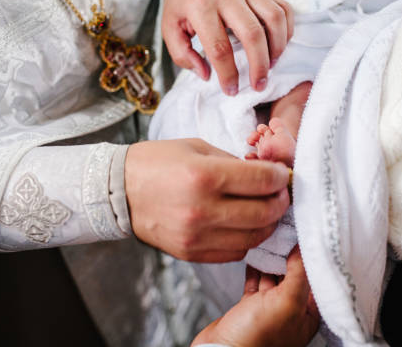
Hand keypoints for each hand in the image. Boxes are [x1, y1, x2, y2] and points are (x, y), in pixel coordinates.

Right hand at [125, 139, 289, 261]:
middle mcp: (202, 210)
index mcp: (205, 176)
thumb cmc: (158, 163)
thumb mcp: (198, 148)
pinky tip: (245, 225)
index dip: (281, 177)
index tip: (283, 174)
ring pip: (254, 238)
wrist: (118, 191)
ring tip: (267, 209)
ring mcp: (196, 236)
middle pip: (265, 213)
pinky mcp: (192, 253)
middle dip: (281, 201)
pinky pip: (235, 252)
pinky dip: (248, 239)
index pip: (263, 181)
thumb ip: (235, 162)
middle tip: (282, 193)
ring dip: (269, 223)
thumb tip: (268, 174)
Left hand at [162, 0, 293, 95]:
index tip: (231, 90)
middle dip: (259, 65)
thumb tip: (206, 74)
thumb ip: (181, 54)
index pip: (219, 48)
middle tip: (258, 85)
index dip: (227, 74)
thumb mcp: (169, 27)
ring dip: (277, 48)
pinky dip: (287, 30)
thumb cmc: (183, 3)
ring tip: (270, 66)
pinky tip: (278, 46)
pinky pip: (283, 9)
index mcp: (200, 6)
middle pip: (252, 34)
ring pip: (274, 19)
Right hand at [192, 247, 319, 346]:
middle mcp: (290, 312)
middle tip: (287, 233)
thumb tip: (304, 248)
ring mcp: (269, 310)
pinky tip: (254, 255)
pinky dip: (255, 268)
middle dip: (290, 256)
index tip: (306, 237)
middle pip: (295, 276)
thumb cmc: (256, 338)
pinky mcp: (250, 307)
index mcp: (306, 316)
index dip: (310, 259)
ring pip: (274, 277)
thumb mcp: (286, 302)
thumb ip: (299, 274)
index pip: (314, 280)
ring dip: (272, 260)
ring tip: (270, 240)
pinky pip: (256, 282)